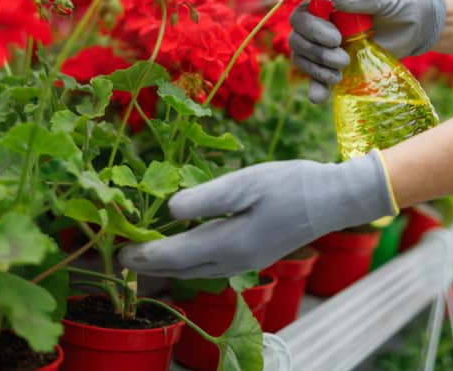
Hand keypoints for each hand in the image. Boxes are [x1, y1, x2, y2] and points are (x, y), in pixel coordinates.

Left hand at [118, 151, 396, 278]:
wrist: (333, 199)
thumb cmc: (291, 184)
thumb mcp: (246, 183)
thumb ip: (206, 198)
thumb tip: (170, 209)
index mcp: (231, 243)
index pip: (176, 254)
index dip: (146, 254)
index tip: (119, 251)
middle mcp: (235, 260)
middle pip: (182, 268)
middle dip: (151, 265)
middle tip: (121, 258)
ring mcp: (246, 261)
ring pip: (197, 271)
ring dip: (169, 265)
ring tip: (145, 258)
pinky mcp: (255, 255)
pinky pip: (211, 266)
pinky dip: (189, 262)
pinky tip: (184, 251)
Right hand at [289, 0, 445, 101]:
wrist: (414, 28)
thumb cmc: (398, 5)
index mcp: (326, 0)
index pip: (302, 11)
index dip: (310, 26)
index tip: (334, 37)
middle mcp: (320, 21)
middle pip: (298, 36)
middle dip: (316, 50)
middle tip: (342, 57)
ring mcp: (324, 44)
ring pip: (303, 56)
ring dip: (317, 68)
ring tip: (341, 71)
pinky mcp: (332, 64)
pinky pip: (315, 76)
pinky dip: (315, 86)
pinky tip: (318, 97)